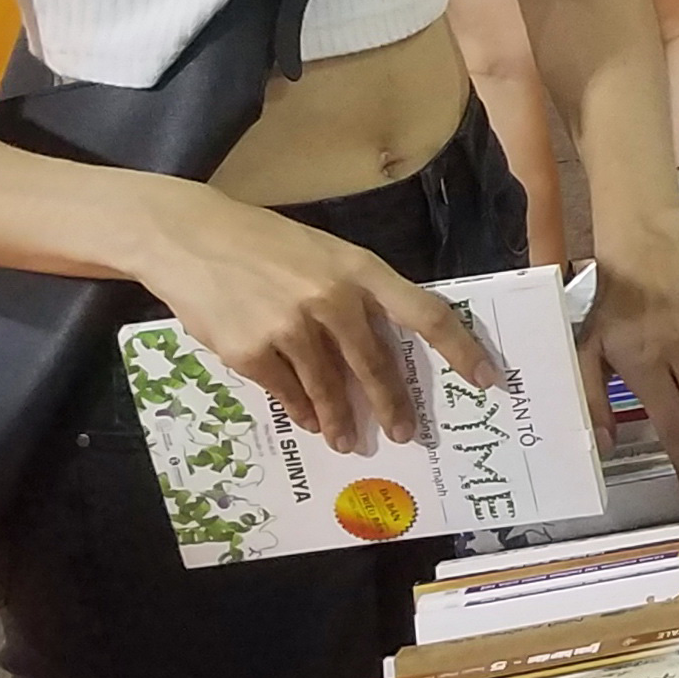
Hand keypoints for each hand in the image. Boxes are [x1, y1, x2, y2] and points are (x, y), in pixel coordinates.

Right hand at [140, 184, 500, 457]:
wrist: (192, 237)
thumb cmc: (268, 244)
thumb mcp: (328, 255)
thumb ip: (359, 295)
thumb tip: (388, 346)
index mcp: (361, 270)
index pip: (427, 313)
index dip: (460, 349)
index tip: (486, 378)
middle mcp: (333, 298)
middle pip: (376, 365)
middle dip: (393, 405)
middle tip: (404, 432)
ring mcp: (290, 327)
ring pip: (330, 387)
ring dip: (342, 419)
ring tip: (349, 440)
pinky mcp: (250, 350)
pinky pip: (288, 392)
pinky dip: (302, 410)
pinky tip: (309, 420)